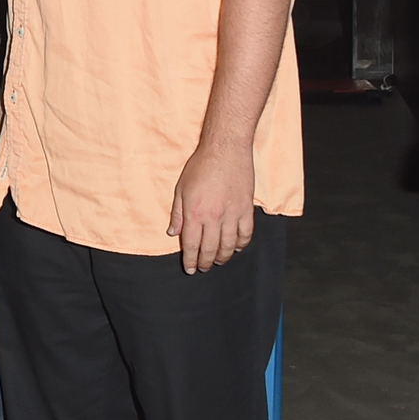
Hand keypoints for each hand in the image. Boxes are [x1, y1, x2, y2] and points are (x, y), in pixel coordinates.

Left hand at [169, 144, 255, 273]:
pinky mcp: (246, 209)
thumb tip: (172, 233)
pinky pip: (246, 233)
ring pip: (229, 244)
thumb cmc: (200, 167)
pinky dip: (242, 243)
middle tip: (203, 268)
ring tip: (218, 261)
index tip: (190, 269)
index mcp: (194, 213)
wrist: (225, 151)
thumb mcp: (180, 189)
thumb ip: (177, 213)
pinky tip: (237, 248)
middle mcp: (214, 217)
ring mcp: (232, 214)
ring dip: (223, 257)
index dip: (190, 260)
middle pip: (210, 248)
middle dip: (205, 262)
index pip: (191, 244)